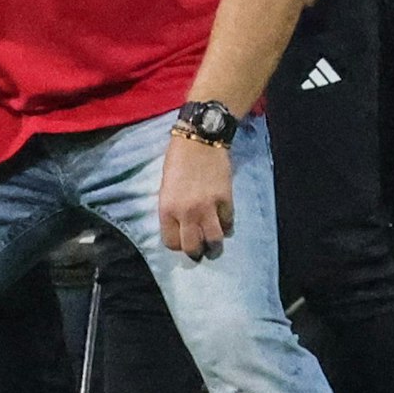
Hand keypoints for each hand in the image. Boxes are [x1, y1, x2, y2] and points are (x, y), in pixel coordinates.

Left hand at [158, 134, 233, 258]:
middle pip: (193, 247)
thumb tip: (181, 227)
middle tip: (199, 249)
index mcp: (167, 209)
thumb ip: (171, 209)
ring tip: (214, 244)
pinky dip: (225, 227)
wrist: (200, 141)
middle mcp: (187, 212)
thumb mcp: (165, 188)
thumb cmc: (177, 161)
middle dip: (196, 252)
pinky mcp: (226, 201)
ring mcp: (208, 208)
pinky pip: (228, 224)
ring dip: (214, 245)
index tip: (181, 242)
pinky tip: (223, 223)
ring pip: (214, 241)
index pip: (171, 242)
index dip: (177, 245)